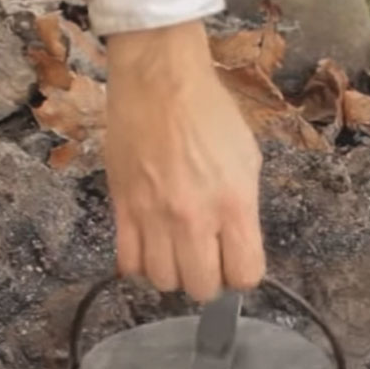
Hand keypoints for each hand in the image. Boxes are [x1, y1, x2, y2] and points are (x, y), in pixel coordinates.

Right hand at [104, 19, 264, 301]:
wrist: (159, 80)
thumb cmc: (210, 112)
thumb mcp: (247, 158)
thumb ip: (242, 208)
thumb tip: (234, 241)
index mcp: (234, 204)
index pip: (244, 276)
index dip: (242, 274)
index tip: (236, 261)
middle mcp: (194, 218)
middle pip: (201, 288)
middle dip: (207, 279)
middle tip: (204, 258)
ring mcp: (154, 216)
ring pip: (163, 281)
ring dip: (172, 273)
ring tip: (174, 252)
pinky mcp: (122, 209)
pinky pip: (128, 263)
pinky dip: (140, 265)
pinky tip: (148, 247)